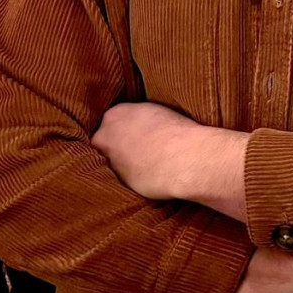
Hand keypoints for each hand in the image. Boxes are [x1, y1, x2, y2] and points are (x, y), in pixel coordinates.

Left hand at [91, 103, 247, 219]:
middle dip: (118, 147)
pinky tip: (149, 175)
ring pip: (111, 162)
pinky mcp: (117, 180)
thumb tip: (142, 130)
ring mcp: (109, 158)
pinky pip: (121, 178)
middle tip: (140, 152)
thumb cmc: (181, 133)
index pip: (111, 122)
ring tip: (147, 165)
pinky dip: (132, 178)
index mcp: (116, 112)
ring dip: (124, 164)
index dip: (124, 131)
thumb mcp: (158, 114)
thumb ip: (142, 121)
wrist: (187, 157)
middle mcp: (105, 134)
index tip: (136, 137)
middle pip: (104, 142)